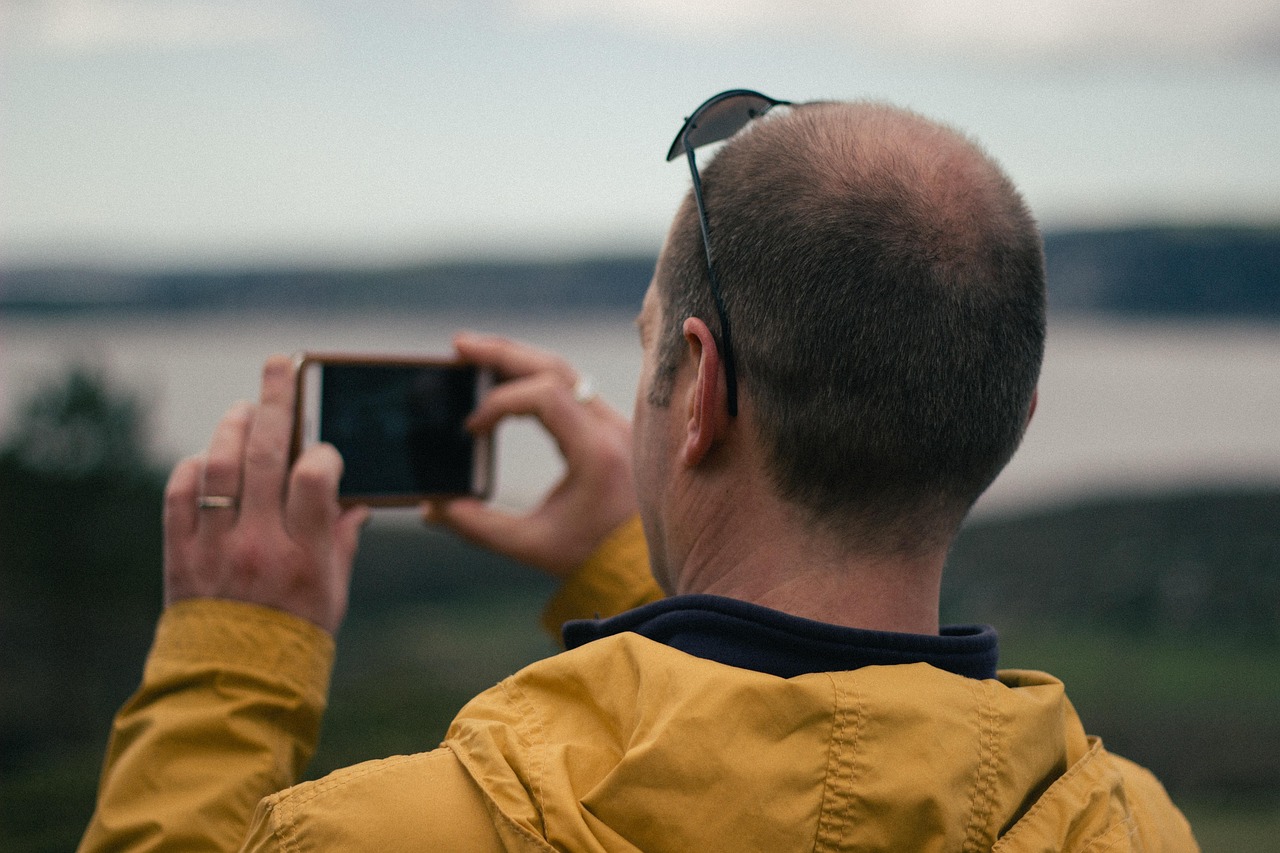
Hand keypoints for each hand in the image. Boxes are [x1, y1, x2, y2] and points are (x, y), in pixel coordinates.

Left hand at [163, 356, 368, 634]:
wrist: (234, 684)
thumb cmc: (296, 636)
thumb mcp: (335, 590)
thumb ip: (341, 539)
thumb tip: (354, 501)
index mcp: (305, 554)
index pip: (315, 477)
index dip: (322, 452)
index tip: (323, 452)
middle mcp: (258, 544)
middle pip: (263, 454)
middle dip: (275, 401)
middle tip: (280, 364)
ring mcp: (214, 547)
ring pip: (218, 466)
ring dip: (231, 428)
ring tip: (244, 409)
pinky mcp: (180, 555)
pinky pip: (179, 496)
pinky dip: (193, 470)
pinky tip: (207, 461)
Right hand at [425, 333, 635, 578]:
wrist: (640, 561)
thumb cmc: (592, 556)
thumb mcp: (532, 545)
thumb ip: (478, 527)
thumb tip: (431, 508)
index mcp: (597, 451)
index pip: (545, 396)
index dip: (500, 402)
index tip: (471, 428)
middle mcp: (611, 428)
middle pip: (555, 368)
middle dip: (504, 354)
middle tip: (459, 346)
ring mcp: (614, 423)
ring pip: (565, 371)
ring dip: (519, 360)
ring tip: (476, 354)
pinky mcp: (609, 427)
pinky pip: (572, 387)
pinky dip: (535, 378)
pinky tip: (506, 380)